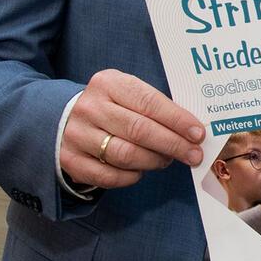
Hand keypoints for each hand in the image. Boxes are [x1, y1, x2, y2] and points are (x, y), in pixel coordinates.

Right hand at [61, 69, 204, 188]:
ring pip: (126, 155)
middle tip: (193, 154)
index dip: (177, 120)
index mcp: (108, 83)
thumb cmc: (109, 106)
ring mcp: (77, 135)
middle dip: (173, 144)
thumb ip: (154, 106)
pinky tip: (141, 170)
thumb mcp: (126, 93)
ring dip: (154, 161)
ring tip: (167, 160)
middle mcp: (90, 108)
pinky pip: (110, 176)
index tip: (198, 134)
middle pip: (140, 130)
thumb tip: (191, 129)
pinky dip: (131, 177)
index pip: (149, 102)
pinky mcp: (71, 161)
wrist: (62, 118)